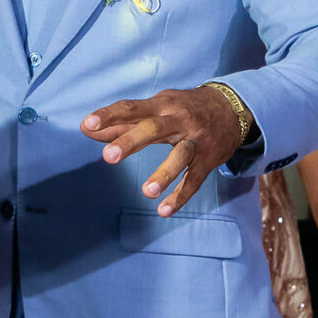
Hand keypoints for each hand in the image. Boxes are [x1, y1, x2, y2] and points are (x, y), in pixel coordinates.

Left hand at [82, 84, 245, 216]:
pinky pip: (194, 180)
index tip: (88, 124)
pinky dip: (181, 196)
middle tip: (108, 156)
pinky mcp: (208, 160)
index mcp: (161, 106)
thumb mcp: (155, 108)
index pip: (131, 108)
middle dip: (131, 142)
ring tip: (146, 192)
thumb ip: (121, 122)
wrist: (232, 108)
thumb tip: (85, 129)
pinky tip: (164, 210)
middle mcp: (178, 121)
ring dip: (164, 174)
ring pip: (180, 156)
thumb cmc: (183, 108)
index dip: (109, 116)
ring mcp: (195, 141)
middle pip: (153, 130)